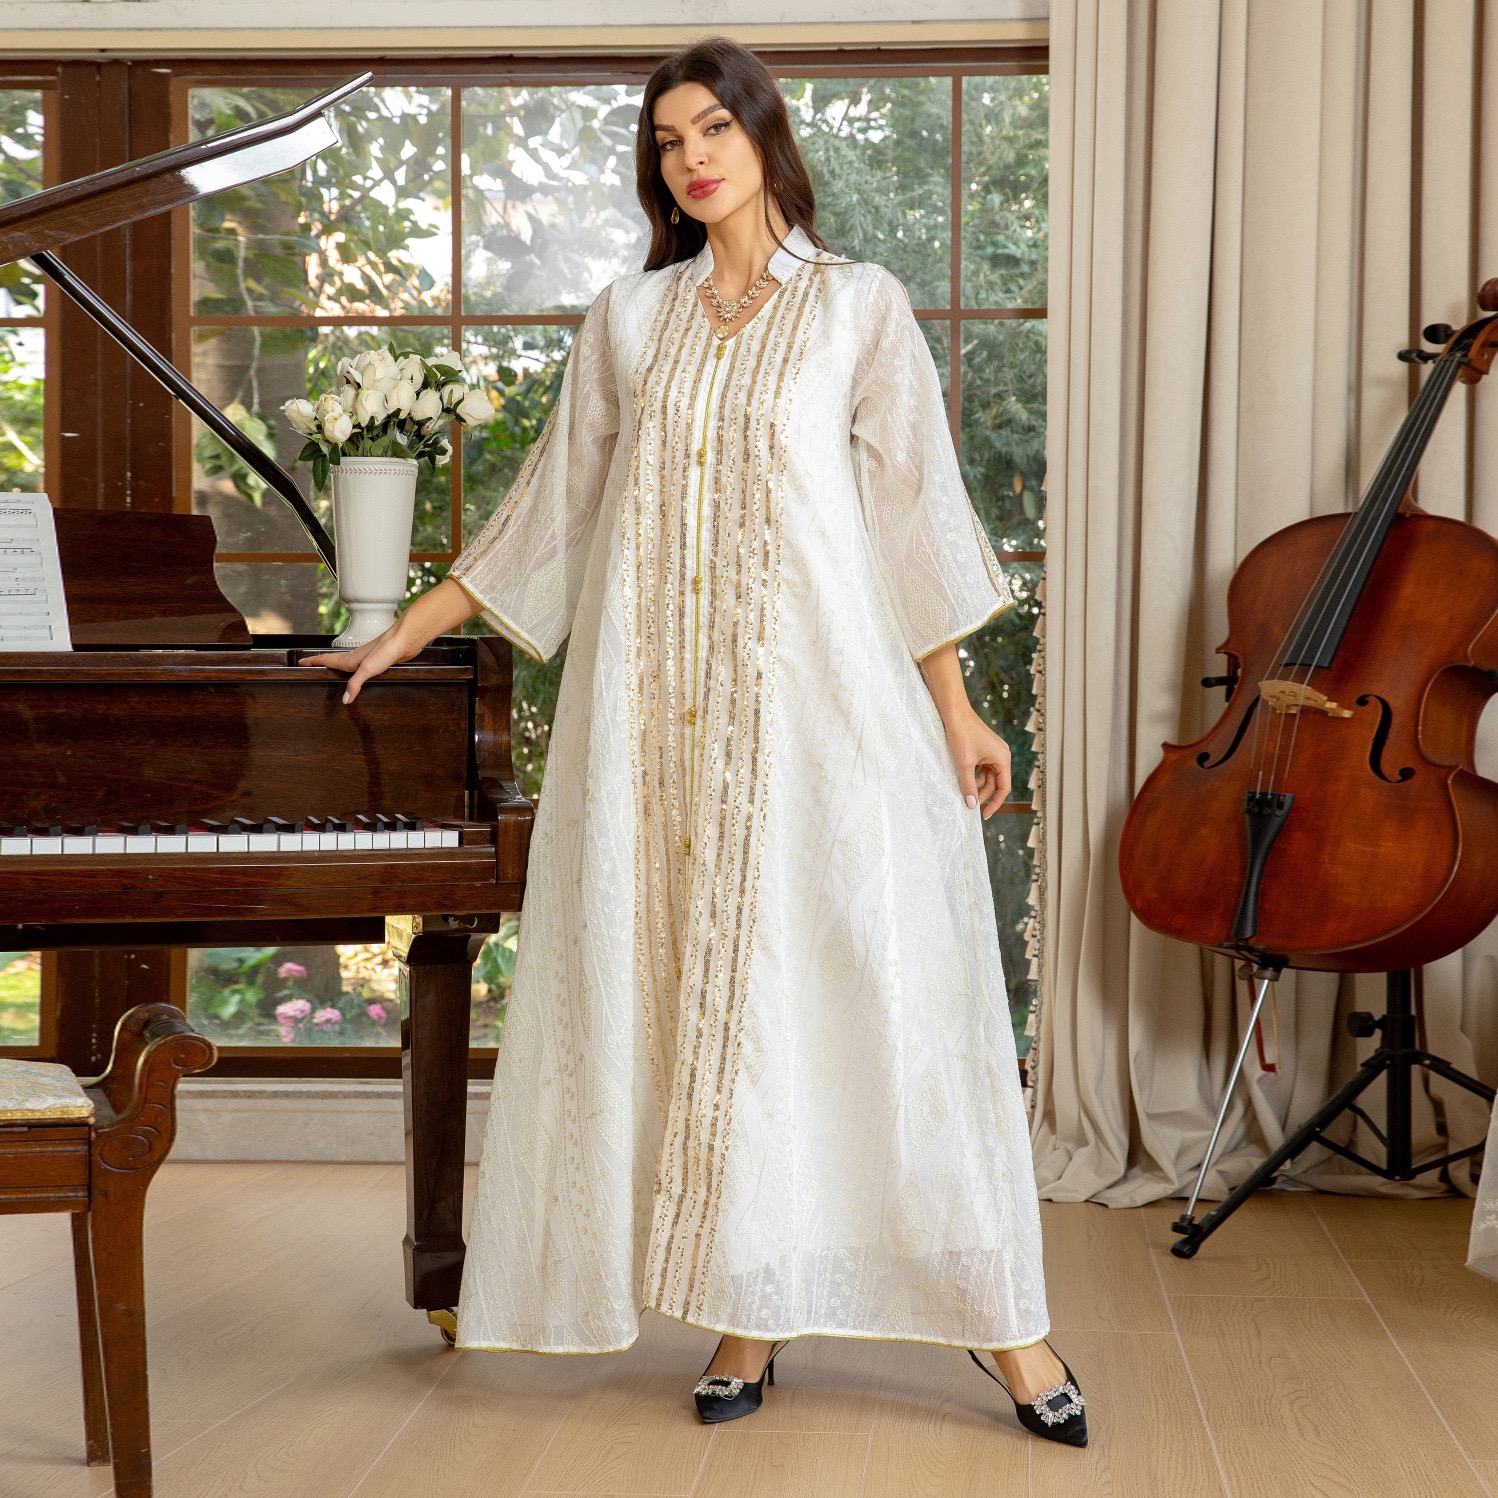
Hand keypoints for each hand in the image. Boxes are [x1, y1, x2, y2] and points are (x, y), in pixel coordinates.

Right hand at [300, 621, 418, 704]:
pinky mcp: (377, 662)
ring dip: (336, 667)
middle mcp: (356, 658)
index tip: (300, 662)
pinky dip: (353, 673)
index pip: (325, 659)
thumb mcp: (368, 669)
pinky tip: (358, 677)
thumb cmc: (386, 650)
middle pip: (333, 661)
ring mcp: (366, 660)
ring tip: (329, 672)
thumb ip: (355, 684)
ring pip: (346, 664)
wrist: (405, 640)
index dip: (312, 661)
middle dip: (320, 663)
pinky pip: (360, 669)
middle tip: (309, 665)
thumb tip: (345, 700)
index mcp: (350, 659)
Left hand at [943, 705, 1011, 817]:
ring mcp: (993, 751)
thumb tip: (972, 805)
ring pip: (988, 776)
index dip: (995, 803)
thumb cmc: (961, 735)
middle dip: (983, 794)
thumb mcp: (964, 764)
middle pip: (995, 782)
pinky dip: (974, 775)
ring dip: (977, 785)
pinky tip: (963, 779)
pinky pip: (982, 767)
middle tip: (969, 804)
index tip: (984, 815)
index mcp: (1003, 759)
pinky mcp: (984, 748)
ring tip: (964, 792)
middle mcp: (1002, 755)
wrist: (954, 712)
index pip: (1003, 788)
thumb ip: (968, 786)